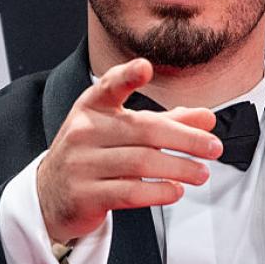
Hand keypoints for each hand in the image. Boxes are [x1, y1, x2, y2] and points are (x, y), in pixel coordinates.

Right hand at [35, 58, 221, 242]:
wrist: (51, 195)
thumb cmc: (94, 155)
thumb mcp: (122, 131)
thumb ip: (166, 122)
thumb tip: (206, 118)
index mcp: (93, 107)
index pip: (110, 86)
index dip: (127, 75)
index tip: (145, 67)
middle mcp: (84, 132)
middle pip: (144, 130)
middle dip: (186, 139)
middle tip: (213, 147)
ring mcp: (81, 164)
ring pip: (141, 163)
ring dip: (179, 168)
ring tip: (201, 173)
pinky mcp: (85, 196)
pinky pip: (129, 192)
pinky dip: (159, 191)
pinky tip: (176, 190)